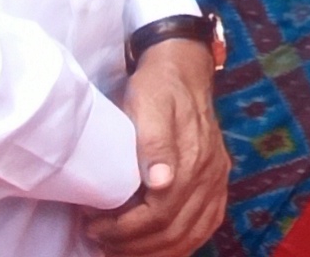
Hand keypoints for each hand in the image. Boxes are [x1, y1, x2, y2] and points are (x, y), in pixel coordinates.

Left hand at [82, 40, 224, 255]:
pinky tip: (160, 247)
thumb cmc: (159, 88)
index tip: (93, 224)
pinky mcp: (217, 182)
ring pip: (191, 236)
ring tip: (122, 249)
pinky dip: (182, 244)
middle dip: (132, 245)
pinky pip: (207, 225)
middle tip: (99, 238)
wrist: (184, 70)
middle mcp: (210, 175)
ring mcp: (217, 181)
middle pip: (173, 231)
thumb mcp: (149, 104)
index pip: (159, 214)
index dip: (124, 228)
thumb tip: (159, 183)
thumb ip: (155, 142)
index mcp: (192, 159)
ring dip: (156, 251)